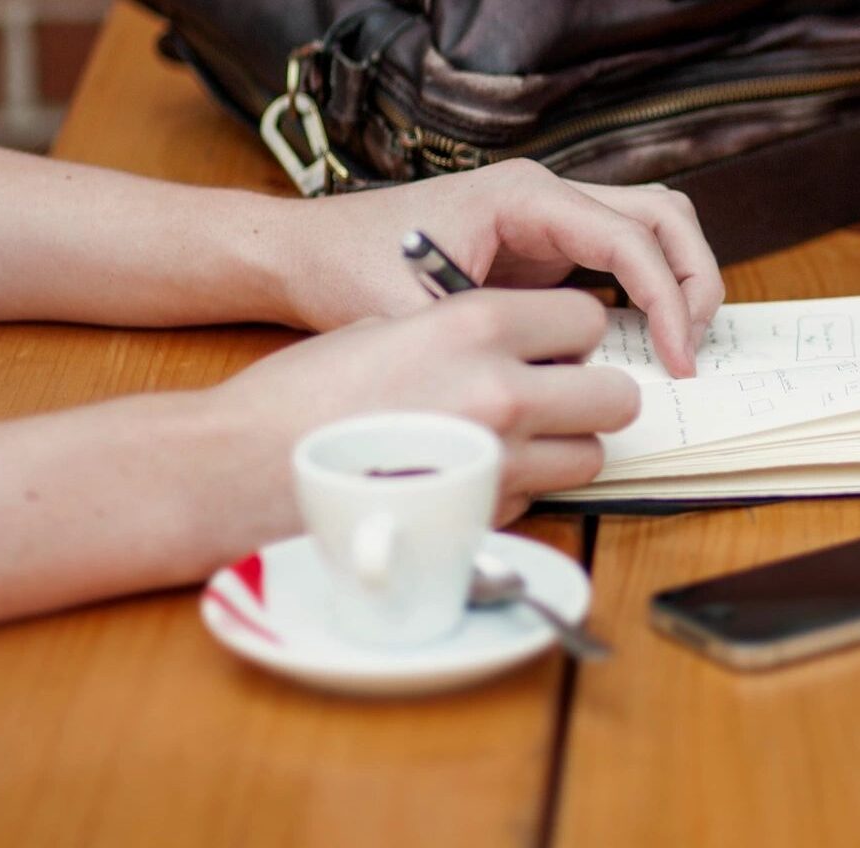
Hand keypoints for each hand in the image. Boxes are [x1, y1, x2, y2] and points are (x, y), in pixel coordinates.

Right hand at [207, 288, 638, 524]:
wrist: (243, 468)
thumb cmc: (303, 395)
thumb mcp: (386, 326)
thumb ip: (463, 333)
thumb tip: (517, 348)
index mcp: (476, 325)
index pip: (587, 318)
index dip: (573, 335)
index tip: (554, 345)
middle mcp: (502, 390)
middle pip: (616, 396)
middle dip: (591, 396)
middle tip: (557, 397)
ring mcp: (500, 461)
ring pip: (591, 457)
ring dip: (565, 448)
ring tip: (515, 441)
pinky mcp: (486, 516)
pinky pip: (542, 498)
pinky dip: (521, 488)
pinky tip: (471, 475)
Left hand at [272, 160, 723, 376]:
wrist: (308, 251)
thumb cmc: (351, 269)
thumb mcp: (416, 316)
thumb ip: (486, 347)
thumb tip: (556, 391)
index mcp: (524, 196)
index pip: (631, 237)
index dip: (668, 301)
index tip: (677, 359)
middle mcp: (546, 194)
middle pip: (664, 216)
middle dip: (694, 282)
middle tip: (693, 351)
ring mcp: (551, 217)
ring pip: (654, 227)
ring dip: (680, 281)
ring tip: (680, 345)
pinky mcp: (547, 245)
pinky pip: (624, 256)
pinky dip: (650, 292)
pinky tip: (643, 344)